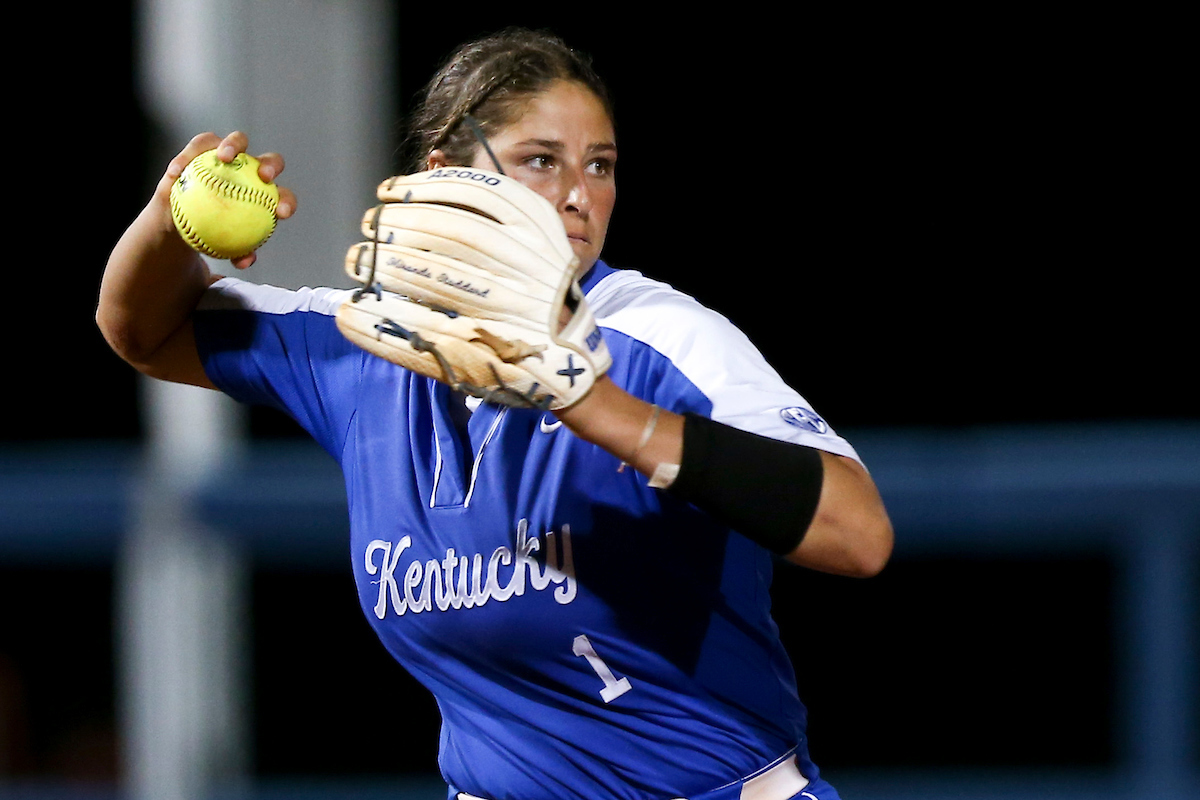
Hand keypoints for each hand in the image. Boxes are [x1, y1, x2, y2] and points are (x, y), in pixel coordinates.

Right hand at [159, 131, 297, 269]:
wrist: (185, 220)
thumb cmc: (211, 233)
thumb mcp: (223, 246)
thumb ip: (236, 252)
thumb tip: (243, 262)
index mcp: (264, 195)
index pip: (283, 196)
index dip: (287, 202)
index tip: (281, 213)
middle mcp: (252, 171)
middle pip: (271, 161)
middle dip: (272, 165)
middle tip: (264, 177)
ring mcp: (229, 155)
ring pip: (237, 142)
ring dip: (233, 145)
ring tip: (223, 157)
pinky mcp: (203, 147)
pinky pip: (197, 148)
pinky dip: (187, 158)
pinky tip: (176, 172)